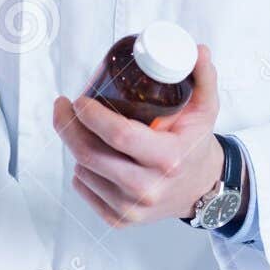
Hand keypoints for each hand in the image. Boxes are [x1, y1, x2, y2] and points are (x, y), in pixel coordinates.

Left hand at [53, 45, 222, 227]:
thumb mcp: (206, 110)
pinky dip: (80, 169)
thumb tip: (197, 50)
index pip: (119, 134)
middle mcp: (148, 188)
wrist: (202, 190)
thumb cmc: (197, 145)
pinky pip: (84, 189)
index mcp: (168, 159)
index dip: (92, 115)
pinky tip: (87, 154)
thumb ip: (203, 78)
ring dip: (74, 145)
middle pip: (90, 154)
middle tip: (63, 106)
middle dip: (68, 126)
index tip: (79, 99)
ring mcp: (132, 208)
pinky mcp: (120, 220)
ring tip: (78, 127)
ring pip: (84, 171)